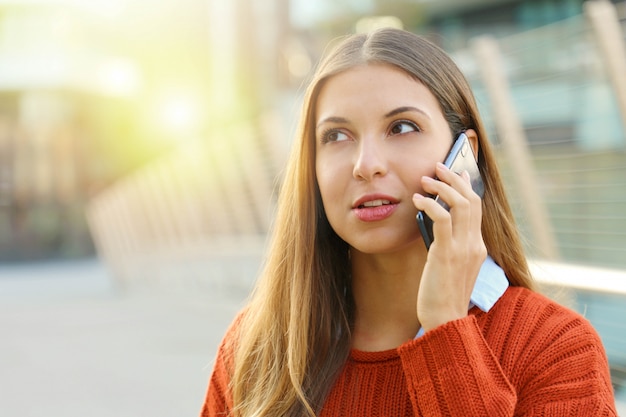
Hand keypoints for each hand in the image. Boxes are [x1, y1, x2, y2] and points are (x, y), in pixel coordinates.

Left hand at [412, 162, 486, 332]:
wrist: (444, 320)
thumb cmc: (441, 294)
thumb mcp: (449, 266)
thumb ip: (447, 244)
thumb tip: (433, 222)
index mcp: (478, 247)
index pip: (477, 208)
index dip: (467, 187)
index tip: (458, 172)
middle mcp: (475, 244)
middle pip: (471, 200)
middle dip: (454, 179)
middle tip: (438, 167)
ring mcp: (463, 248)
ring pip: (461, 204)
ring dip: (442, 187)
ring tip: (425, 179)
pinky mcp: (447, 253)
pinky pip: (442, 218)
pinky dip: (430, 204)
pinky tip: (417, 200)